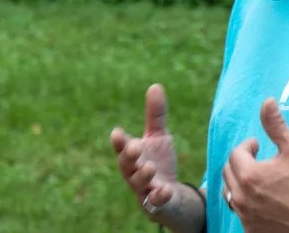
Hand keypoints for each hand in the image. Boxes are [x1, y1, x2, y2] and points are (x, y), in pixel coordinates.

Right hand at [110, 83, 178, 215]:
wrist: (171, 194)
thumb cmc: (159, 162)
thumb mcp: (159, 137)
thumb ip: (155, 115)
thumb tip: (156, 85)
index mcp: (132, 155)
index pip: (121, 147)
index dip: (119, 142)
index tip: (117, 133)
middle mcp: (133, 172)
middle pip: (126, 165)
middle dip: (128, 156)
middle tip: (134, 147)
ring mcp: (143, 188)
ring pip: (138, 183)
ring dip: (143, 175)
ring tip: (149, 166)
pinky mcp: (155, 203)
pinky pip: (155, 201)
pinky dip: (159, 196)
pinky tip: (166, 189)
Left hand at [222, 98, 288, 232]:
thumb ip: (276, 126)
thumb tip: (267, 102)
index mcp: (249, 174)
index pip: (236, 153)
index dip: (248, 146)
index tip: (258, 146)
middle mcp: (241, 197)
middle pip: (229, 172)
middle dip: (241, 162)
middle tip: (256, 160)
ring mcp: (245, 216)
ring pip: (230, 193)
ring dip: (239, 183)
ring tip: (257, 179)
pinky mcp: (250, 230)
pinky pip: (239, 212)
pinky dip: (246, 203)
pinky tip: (261, 199)